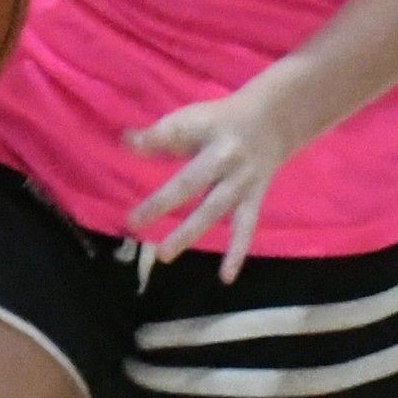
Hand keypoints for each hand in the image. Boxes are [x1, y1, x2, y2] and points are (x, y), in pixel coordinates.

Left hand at [127, 69, 307, 274]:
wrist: (272, 123)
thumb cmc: (220, 122)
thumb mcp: (192, 118)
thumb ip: (160, 134)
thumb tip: (125, 143)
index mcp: (208, 130)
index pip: (176, 133)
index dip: (154, 139)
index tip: (128, 144)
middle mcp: (225, 158)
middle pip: (191, 181)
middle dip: (163, 202)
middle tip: (133, 224)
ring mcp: (241, 182)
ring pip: (213, 210)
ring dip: (189, 233)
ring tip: (164, 255)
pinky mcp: (253, 200)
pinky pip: (245, 229)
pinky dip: (236, 254)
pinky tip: (226, 278)